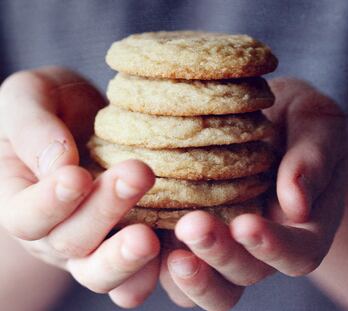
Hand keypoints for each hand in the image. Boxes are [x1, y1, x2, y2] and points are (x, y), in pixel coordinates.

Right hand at [0, 67, 159, 307]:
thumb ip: (33, 128)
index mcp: (22, 201)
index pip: (26, 216)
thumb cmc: (55, 107)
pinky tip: (178, 253)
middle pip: (71, 243)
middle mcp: (55, 233)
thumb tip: (59, 166)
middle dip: (104, 212)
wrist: (90, 120)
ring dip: (126, 259)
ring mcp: (94, 245)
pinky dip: (156, 272)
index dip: (49, 203)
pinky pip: (138, 276)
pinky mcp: (129, 246)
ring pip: (102, 274)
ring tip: (149, 238)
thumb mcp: (31, 98)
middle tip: (137, 176)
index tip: (77, 176)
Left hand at [159, 78, 346, 309]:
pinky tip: (138, 236)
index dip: (273, 247)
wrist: (267, 120)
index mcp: (304, 229)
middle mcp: (262, 247)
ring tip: (164, 250)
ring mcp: (226, 245)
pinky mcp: (191, 236)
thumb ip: (314, 159)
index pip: (297, 254)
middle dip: (220, 256)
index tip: (246, 224)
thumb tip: (297, 204)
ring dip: (190, 276)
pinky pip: (175, 266)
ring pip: (210, 285)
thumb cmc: (299, 121)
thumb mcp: (319, 125)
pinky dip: (157, 265)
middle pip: (245, 274)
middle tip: (193, 225)